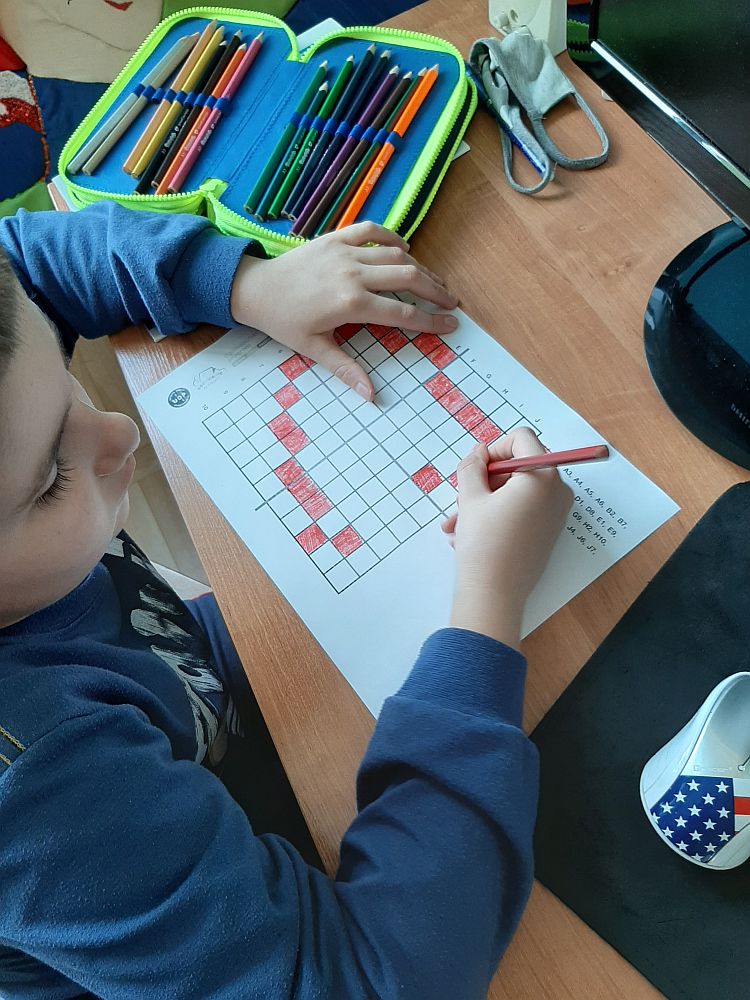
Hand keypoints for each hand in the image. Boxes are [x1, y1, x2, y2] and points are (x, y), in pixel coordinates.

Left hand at [230, 222, 457, 400]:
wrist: (254, 289)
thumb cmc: (283, 321)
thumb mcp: (314, 349)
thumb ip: (346, 369)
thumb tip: (370, 395)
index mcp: (351, 304)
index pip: (402, 313)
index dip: (430, 321)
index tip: (450, 325)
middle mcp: (353, 274)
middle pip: (408, 278)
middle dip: (435, 290)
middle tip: (452, 302)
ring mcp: (345, 253)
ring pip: (395, 255)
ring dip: (420, 267)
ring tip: (435, 281)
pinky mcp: (335, 238)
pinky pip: (371, 231)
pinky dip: (391, 237)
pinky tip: (404, 249)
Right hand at [444, 429, 572, 647]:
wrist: (495, 594)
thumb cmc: (484, 542)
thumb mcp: (470, 497)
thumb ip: (472, 466)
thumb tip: (478, 452)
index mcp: (542, 475)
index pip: (522, 439)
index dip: (495, 448)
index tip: (476, 468)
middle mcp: (557, 491)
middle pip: (519, 466)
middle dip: (485, 480)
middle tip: (461, 498)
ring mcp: (556, 512)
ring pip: (516, 491)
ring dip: (484, 501)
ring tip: (456, 524)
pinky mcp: (549, 531)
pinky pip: (522, 510)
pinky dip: (497, 515)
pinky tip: (469, 534)